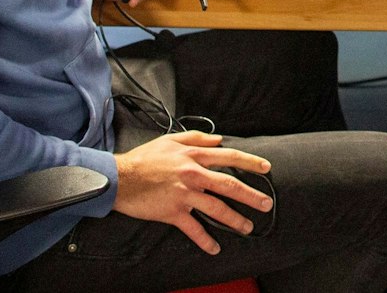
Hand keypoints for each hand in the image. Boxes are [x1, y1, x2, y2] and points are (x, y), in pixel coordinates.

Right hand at [112, 131, 272, 253]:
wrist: (119, 178)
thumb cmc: (143, 158)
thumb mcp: (170, 140)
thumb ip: (196, 138)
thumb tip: (219, 139)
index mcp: (194, 156)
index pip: (229, 157)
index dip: (250, 162)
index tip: (266, 168)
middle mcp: (193, 175)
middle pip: (229, 185)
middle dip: (251, 195)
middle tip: (267, 203)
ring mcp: (184, 194)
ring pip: (216, 208)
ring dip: (235, 219)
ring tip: (248, 227)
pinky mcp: (172, 212)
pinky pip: (193, 228)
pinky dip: (205, 240)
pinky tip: (215, 248)